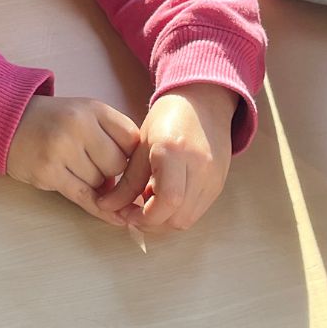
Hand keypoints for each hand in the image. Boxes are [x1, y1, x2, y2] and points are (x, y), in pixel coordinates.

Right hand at [6, 96, 142, 225]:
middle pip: (118, 165)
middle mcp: (78, 125)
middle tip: (95, 167)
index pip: (132, 140)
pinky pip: (84, 197)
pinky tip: (113, 217)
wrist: (8, 121)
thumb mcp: (86, 114)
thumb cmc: (53, 121)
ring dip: (95, 185)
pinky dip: (100, 209)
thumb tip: (133, 179)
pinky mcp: (48, 172)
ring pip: (100, 183)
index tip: (128, 164)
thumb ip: (112, 137)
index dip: (133, 157)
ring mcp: (61, 149)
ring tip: (76, 169)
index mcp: (94, 109)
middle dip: (113, 173)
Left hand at [97, 83, 235, 233]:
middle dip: (152, 224)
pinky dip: (177, 213)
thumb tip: (107, 207)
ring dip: (165, 220)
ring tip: (149, 202)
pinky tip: (164, 197)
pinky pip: (197, 211)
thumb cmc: (167, 118)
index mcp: (175, 152)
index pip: (167, 201)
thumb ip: (126, 181)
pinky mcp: (219, 184)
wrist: (203, 103)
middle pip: (178, 217)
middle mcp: (200, 168)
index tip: (127, 214)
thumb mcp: (140, 145)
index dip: (145, 217)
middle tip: (132, 213)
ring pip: (188, 219)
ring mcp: (213, 178)